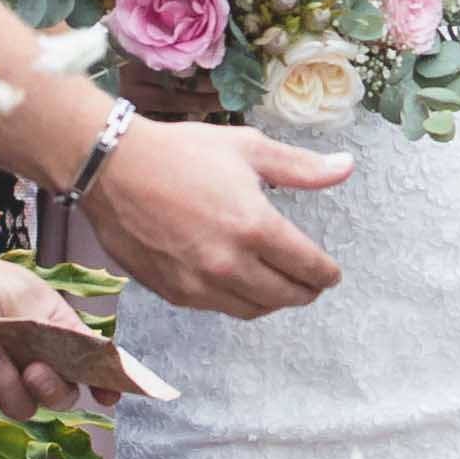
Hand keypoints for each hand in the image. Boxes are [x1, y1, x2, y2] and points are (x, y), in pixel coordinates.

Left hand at [0, 237, 100, 417]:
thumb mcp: (24, 296)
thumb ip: (63, 329)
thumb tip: (102, 355)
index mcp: (48, 333)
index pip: (84, 366)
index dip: (102, 383)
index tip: (109, 395)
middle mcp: (26, 360)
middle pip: (57, 397)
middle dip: (51, 388)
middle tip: (34, 370)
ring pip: (19, 407)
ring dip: (3, 379)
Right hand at [74, 117, 353, 316]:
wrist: (113, 169)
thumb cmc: (182, 152)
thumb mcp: (248, 148)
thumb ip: (301, 167)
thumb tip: (346, 167)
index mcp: (255, 227)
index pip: (307, 266)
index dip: (326, 273)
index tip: (331, 273)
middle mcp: (229, 264)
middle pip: (284, 296)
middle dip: (305, 291)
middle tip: (311, 284)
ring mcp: (199, 283)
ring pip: (252, 309)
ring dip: (272, 301)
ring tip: (277, 285)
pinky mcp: (173, 293)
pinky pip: (217, 307)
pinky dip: (235, 300)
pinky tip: (237, 283)